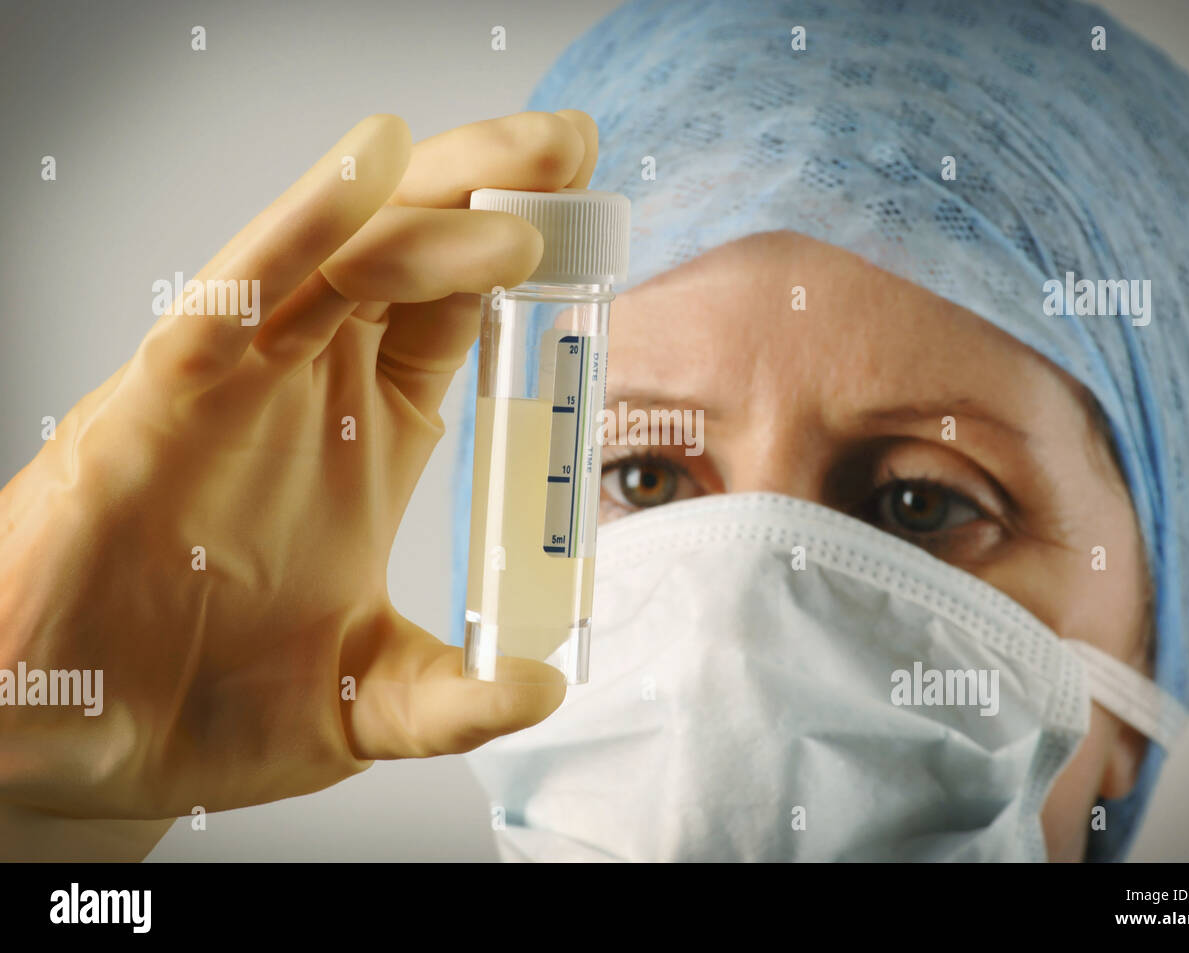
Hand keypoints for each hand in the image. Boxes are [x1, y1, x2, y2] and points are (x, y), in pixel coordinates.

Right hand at [0, 109, 597, 854]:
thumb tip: (539, 689)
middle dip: (492, 189)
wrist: (83, 753)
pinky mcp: (161, 401)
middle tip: (573, 146)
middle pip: (410, 255)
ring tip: (523, 161)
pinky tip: (368, 170)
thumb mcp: (366, 702)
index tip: (590, 209)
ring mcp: (238, 387)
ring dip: (432, 199)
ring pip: (338, 255)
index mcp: (369, 432)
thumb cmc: (209, 705)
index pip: (455, 309)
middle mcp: (309, 390)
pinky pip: (234, 295)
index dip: (520, 253)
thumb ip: (452, 698)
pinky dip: (299, 230)